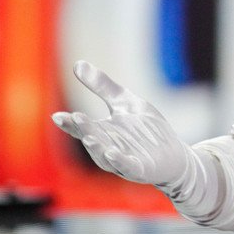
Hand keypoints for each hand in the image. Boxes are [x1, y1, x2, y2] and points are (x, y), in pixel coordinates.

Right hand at [52, 61, 189, 185]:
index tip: (58, 116)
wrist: (176, 156)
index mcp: (103, 133)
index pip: (82, 127)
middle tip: (74, 118)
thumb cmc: (148, 129)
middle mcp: (109, 148)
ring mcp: (123, 161)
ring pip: (105, 156)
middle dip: (84, 129)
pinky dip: (118, 160)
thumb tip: (77, 64)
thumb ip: (103, 86)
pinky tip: (112, 152)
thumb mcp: (125, 102)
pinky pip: (127, 166)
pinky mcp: (140, 169)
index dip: (70, 123)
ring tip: (88, 136)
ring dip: (97, 147)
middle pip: (93, 139)